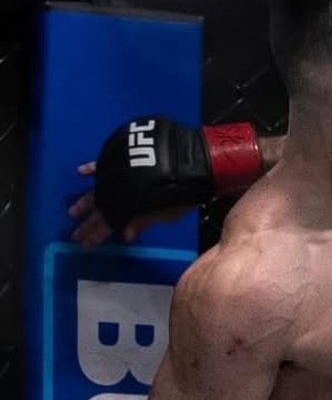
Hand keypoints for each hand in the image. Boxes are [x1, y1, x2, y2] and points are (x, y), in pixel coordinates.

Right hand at [70, 163, 191, 247]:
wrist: (190, 161)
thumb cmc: (182, 194)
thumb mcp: (165, 214)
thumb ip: (143, 222)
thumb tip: (125, 235)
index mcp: (125, 206)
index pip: (106, 224)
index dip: (96, 235)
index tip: (85, 244)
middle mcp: (115, 189)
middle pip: (98, 208)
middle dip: (87, 222)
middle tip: (75, 232)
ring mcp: (116, 171)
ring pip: (95, 188)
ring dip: (84, 200)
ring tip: (73, 210)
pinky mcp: (120, 155)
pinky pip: (101, 162)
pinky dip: (92, 167)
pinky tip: (82, 171)